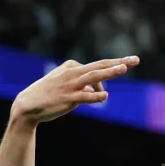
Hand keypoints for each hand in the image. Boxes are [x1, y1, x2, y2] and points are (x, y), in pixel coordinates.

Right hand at [11, 56, 139, 124]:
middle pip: (100, 66)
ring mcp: (70, 85)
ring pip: (94, 77)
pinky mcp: (68, 98)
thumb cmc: (48, 94)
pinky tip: (105, 96)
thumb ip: (82, 84)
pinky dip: (96, 96)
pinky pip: (86, 96)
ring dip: (110, 72)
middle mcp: (72, 73)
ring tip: (124, 68)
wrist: (28, 105)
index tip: (110, 86)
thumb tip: (96, 89)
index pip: (97, 68)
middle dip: (119, 62)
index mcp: (71, 66)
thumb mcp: (66, 84)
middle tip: (136, 60)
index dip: (108, 75)